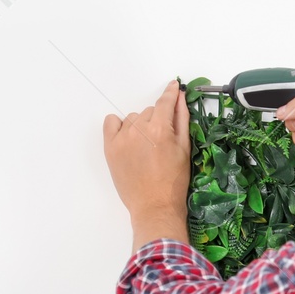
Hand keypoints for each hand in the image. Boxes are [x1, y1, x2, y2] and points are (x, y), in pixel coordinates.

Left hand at [103, 79, 190, 251]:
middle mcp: (139, 129)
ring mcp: (122, 138)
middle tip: (161, 142)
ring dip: (140, 126)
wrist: (155, 206)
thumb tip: (180, 98)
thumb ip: (181, 120)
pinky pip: (111, 123)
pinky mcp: (110, 148)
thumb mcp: (184, 149)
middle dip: (157, 121)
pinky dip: (118, 126)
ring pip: (132, 118)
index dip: (170, 93)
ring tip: (145, 148)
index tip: (173, 86)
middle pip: (149, 111)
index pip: (165, 102)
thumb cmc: (174, 181)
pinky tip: (127, 139)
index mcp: (160, 129)